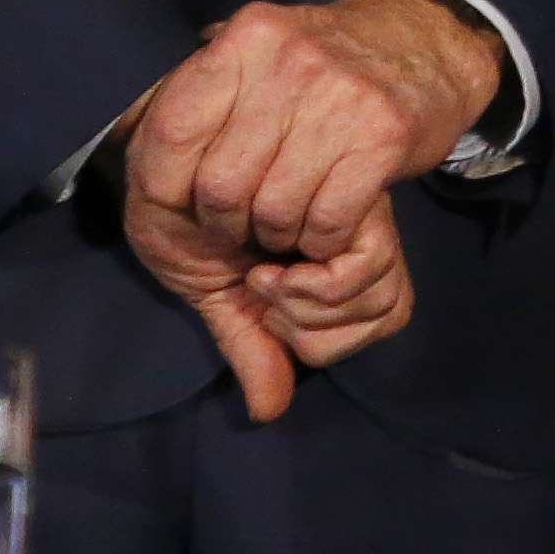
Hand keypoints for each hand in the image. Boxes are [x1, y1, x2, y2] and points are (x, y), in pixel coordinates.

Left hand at [126, 0, 499, 267]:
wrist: (428, 41)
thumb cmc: (322, 65)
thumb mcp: (258, 57)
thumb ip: (201, 98)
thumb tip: (125, 142)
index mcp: (244, 40)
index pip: (171, 132)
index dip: (164, 186)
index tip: (182, 205)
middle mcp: (288, 61)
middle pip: (222, 187)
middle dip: (228, 223)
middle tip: (245, 221)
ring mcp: (340, 96)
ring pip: (275, 212)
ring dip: (278, 237)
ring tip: (287, 220)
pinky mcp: (383, 136)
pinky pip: (326, 223)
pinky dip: (320, 242)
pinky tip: (325, 224)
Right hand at [127, 181, 415, 419]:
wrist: (162, 144)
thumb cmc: (186, 210)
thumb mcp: (216, 286)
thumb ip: (248, 339)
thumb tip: (269, 410)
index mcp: (351, 238)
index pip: (392, 311)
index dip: (327, 335)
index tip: (266, 301)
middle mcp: (363, 211)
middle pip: (382, 306)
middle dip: (302, 319)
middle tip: (257, 279)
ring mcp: (358, 180)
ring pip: (366, 284)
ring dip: (292, 296)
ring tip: (252, 256)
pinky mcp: (334, 156)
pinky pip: (347, 248)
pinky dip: (296, 275)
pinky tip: (262, 247)